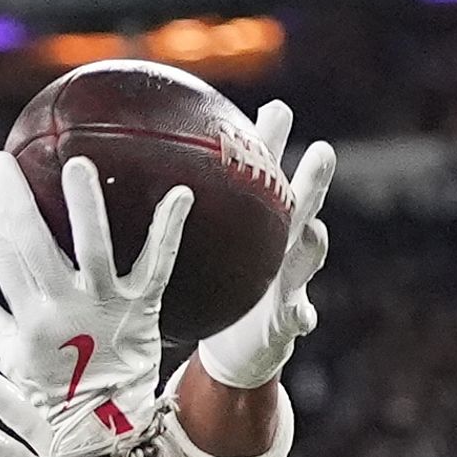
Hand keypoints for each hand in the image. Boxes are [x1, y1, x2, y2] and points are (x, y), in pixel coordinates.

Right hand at [0, 152, 191, 456]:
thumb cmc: (56, 391)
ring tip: (79, 164)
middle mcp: (64, 308)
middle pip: (34, 244)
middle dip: (16, 200)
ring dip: (86, 207)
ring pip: (93, 250)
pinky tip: (181, 193)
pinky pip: (157, 265)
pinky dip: (169, 229)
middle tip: (3, 161)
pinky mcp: (141, 308)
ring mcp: (105, 306)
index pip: (3, 255)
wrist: (107, 428)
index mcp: (29, 317)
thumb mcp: (11, 358)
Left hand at [197, 102, 333, 392]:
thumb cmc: (219, 288)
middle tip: (322, 152)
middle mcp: (283, 246)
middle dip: (315, 179)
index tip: (275, 108)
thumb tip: (135, 163)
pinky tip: (300, 315)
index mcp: (261, 224)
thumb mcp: (204, 245)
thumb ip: (184, 211)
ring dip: (314, 244)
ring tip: (314, 230)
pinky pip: (296, 318)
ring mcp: (291, 282)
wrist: (236, 348)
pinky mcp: (287, 324)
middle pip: (304, 205)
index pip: (270, 176)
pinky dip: (299, 315)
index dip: (276, 142)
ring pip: (308, 257)